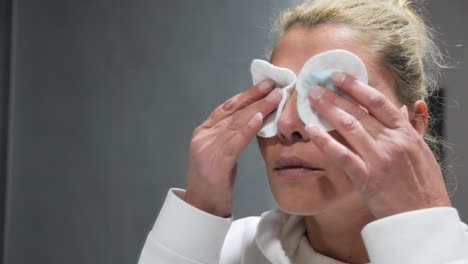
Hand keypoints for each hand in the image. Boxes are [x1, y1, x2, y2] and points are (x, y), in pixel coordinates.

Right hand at [184, 80, 280, 216]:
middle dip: (256, 97)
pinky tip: (260, 118)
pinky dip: (248, 129)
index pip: (228, 107)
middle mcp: (203, 136)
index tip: (264, 85)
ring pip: (236, 123)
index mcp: (203, 131)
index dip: (247, 95)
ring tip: (275, 98)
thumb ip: (232, 135)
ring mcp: (206, 149)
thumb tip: (255, 118)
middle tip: (275, 86)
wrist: (202, 207)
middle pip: (233, 112)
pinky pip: (234, 142)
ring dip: (258, 108)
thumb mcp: (222, 152)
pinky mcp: (214, 163)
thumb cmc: (215, 181)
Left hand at [305, 73, 450, 218]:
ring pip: (349, 127)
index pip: (378, 101)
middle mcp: (392, 142)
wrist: (423, 218)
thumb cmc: (423, 185)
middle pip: (359, 111)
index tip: (338, 76)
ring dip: (328, 110)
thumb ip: (412, 127)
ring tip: (311, 99)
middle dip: (335, 95)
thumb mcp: (422, 151)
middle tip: (316, 85)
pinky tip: (311, 129)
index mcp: (406, 133)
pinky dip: (324, 140)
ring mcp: (378, 159)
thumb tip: (407, 106)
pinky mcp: (365, 178)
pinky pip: (341, 155)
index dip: (356, 86)